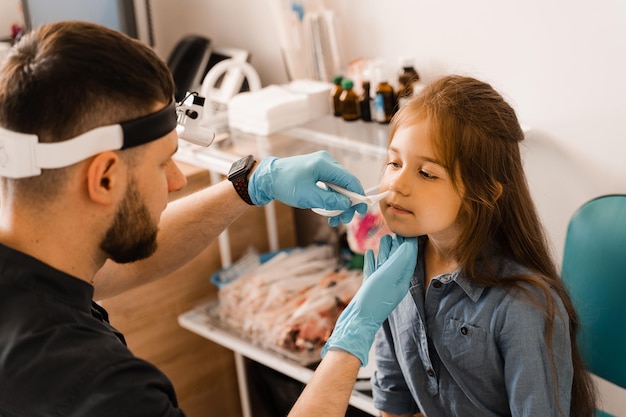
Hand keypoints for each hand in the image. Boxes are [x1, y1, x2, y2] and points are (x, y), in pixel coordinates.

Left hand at [248, 151, 366, 224]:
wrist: (267, 178)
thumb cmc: (285, 183)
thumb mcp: (308, 195)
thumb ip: (330, 200)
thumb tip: (347, 204)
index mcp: (325, 164)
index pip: (350, 180)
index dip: (358, 196)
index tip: (361, 210)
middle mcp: (326, 163)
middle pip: (346, 184)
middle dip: (347, 204)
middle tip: (344, 219)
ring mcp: (321, 167)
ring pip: (338, 188)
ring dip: (338, 204)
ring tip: (335, 220)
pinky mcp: (316, 173)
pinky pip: (330, 187)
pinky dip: (331, 199)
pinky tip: (329, 212)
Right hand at [322, 235, 417, 365]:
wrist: (357, 321)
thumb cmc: (373, 299)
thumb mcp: (388, 276)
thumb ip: (398, 260)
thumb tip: (408, 244)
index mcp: (402, 280)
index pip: (409, 258)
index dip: (411, 244)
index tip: (411, 230)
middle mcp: (393, 282)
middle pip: (398, 259)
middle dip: (399, 245)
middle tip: (399, 230)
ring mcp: (381, 285)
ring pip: (385, 264)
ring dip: (386, 250)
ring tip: (385, 237)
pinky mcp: (370, 288)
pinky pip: (373, 271)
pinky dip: (373, 260)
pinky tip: (370, 253)